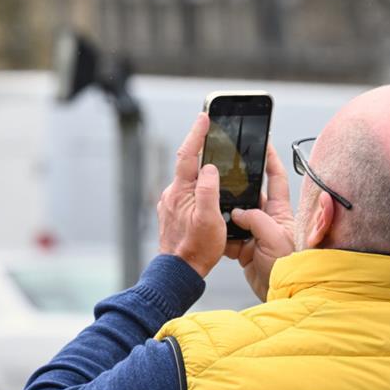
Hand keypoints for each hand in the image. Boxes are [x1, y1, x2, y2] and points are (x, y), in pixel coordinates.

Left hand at [157, 113, 226, 277]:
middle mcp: (172, 194)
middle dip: (201, 149)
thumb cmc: (197, 249)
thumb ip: (208, 189)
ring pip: (189, 180)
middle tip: (213, 134)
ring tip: (218, 166)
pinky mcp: (174, 213)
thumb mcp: (209, 218)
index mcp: (181, 191)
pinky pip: (188, 193)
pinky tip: (209, 195)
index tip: (205, 117)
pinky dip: (198, 187)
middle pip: (188, 164)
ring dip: (201, 171)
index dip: (197, 134)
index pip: (189, 155)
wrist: (179, 271)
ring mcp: (171, 204)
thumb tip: (209, 167)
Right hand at [225, 144, 294, 300]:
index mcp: (281, 212)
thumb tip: (238, 212)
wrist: (283, 293)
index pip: (276, 178)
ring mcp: (256, 234)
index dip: (270, 160)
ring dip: (226, 213)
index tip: (262, 143)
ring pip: (236, 215)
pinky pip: (229, 236)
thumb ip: (256, 220)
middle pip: (251, 195)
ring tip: (213, 205)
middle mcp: (269, 219)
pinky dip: (221, 235)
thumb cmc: (289, 266)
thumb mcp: (275, 237)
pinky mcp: (246, 249)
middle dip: (238, 187)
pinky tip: (213, 231)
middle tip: (223, 174)